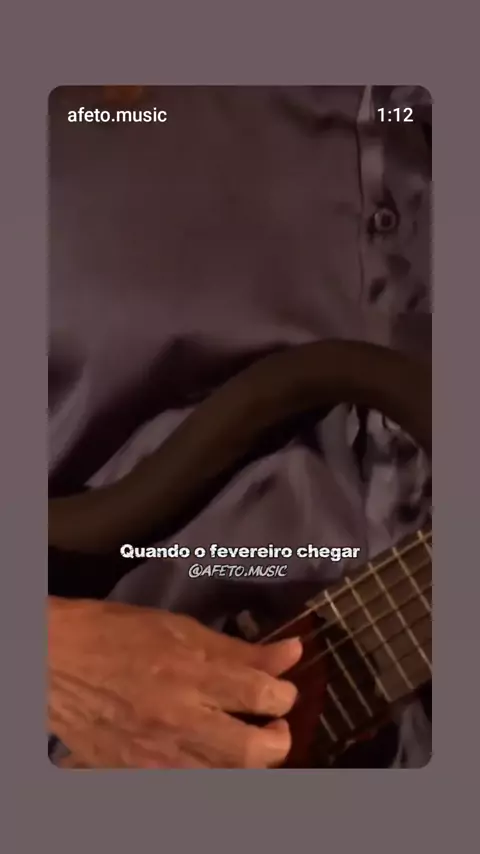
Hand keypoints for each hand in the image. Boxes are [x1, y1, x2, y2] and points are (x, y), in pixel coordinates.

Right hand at [48, 597, 301, 768]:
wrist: (54, 660)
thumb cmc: (116, 633)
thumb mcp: (181, 628)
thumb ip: (238, 647)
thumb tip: (290, 651)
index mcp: (190, 671)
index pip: (260, 695)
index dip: (283, 695)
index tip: (283, 689)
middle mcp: (178, 717)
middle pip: (253, 751)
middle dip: (278, 740)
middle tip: (275, 726)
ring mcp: (157, 753)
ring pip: (226, 776)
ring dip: (247, 760)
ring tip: (246, 741)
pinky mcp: (137, 773)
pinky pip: (190, 784)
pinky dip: (209, 771)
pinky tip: (208, 753)